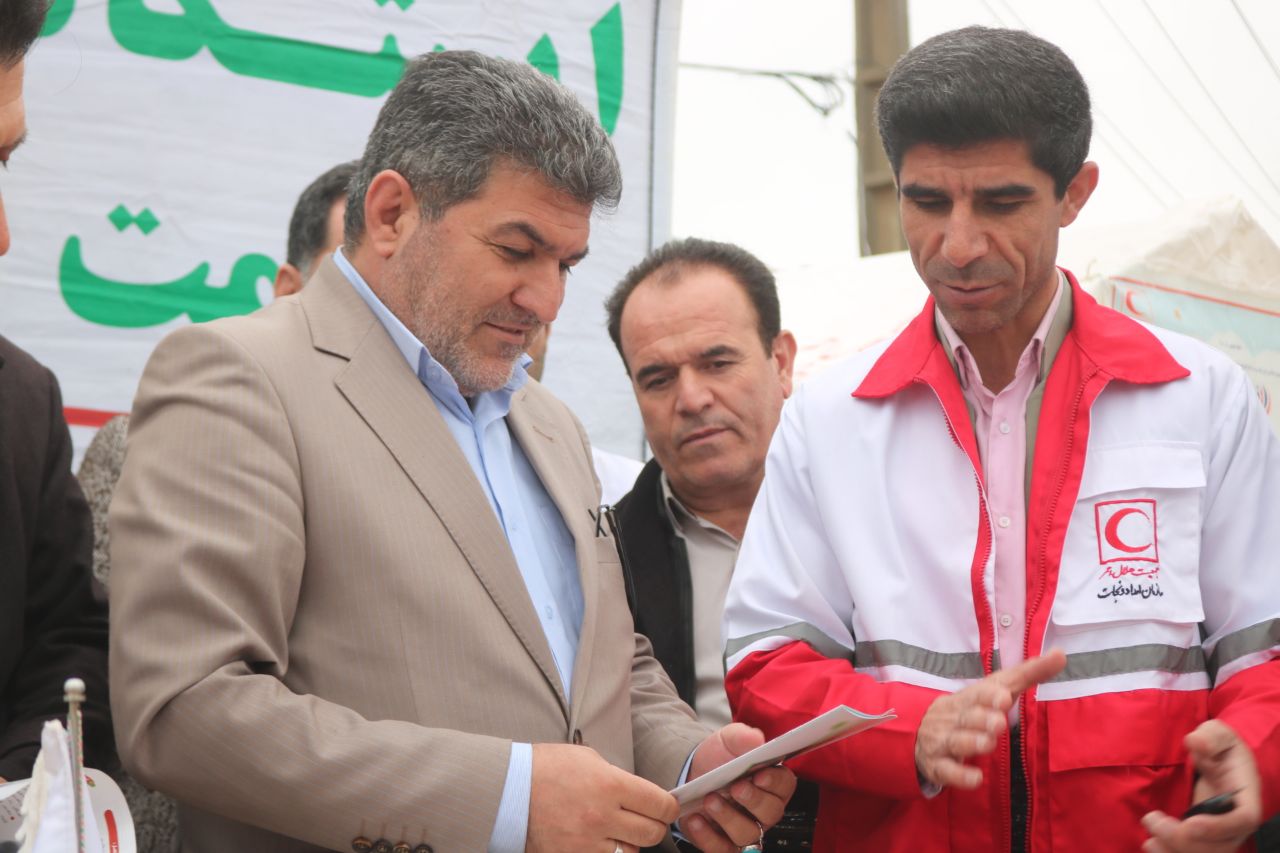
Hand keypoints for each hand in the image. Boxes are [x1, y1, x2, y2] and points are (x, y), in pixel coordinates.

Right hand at [526, 743, 677, 852]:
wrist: (507, 789)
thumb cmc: (546, 768)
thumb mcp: (588, 759)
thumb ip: (618, 778)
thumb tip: (641, 795)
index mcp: (610, 784)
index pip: (660, 805)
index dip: (668, 807)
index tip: (666, 807)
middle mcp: (602, 816)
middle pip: (652, 833)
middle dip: (654, 825)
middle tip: (646, 819)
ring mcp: (586, 842)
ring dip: (629, 843)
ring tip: (616, 830)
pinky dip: (607, 852)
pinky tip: (598, 841)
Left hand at [677, 723, 797, 852]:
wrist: (692, 773)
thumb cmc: (719, 758)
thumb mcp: (728, 739)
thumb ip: (742, 736)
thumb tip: (757, 739)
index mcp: (771, 782)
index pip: (785, 785)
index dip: (775, 781)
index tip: (760, 774)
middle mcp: (763, 810)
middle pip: (771, 813)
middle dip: (754, 800)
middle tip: (735, 787)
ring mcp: (744, 828)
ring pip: (747, 834)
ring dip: (728, 817)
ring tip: (710, 799)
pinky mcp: (722, 842)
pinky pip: (721, 849)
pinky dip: (707, 836)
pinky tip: (695, 819)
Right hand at [915, 649, 1065, 788]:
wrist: (921, 731)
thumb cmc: (971, 709)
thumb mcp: (996, 690)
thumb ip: (1028, 674)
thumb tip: (1061, 655)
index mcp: (970, 698)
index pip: (979, 693)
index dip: (990, 696)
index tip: (1004, 697)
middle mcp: (955, 717)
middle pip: (968, 717)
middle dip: (983, 719)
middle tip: (999, 723)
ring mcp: (944, 741)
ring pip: (956, 741)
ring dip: (972, 742)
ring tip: (987, 743)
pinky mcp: (938, 765)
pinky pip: (947, 771)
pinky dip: (960, 775)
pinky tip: (975, 778)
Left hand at [1141, 720, 1262, 851]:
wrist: (1219, 760)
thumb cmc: (1220, 747)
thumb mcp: (1217, 733)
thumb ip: (1210, 736)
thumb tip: (1196, 743)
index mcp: (1246, 797)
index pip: (1243, 820)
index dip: (1218, 826)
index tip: (1189, 823)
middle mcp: (1237, 821)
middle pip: (1220, 844)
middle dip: (1184, 839)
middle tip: (1152, 820)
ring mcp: (1222, 833)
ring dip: (1176, 851)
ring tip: (1149, 841)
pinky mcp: (1206, 838)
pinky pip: (1194, 852)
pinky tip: (1152, 846)